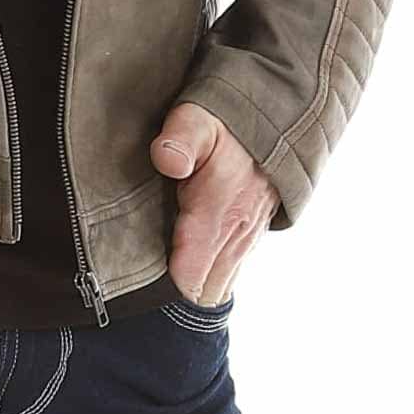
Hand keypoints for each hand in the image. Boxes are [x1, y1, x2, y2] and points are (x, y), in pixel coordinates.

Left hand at [150, 102, 280, 305]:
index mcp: (218, 216)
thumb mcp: (198, 119)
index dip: (160, 285)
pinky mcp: (248, 238)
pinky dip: (205, 273)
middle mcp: (235, 237)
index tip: (135, 272)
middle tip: (141, 271)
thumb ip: (180, 139)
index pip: (189, 282)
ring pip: (215, 287)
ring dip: (190, 283)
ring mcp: (245, 241)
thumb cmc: (227, 122)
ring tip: (159, 265)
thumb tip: (166, 160)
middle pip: (201, 294)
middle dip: (171, 292)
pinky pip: (226, 273)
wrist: (277, 121)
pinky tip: (182, 254)